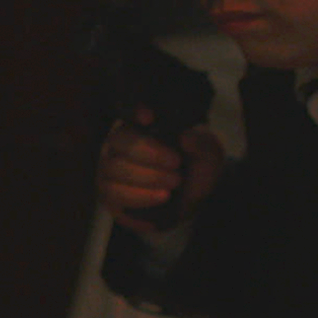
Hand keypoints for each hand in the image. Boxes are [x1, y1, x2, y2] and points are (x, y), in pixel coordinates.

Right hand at [98, 107, 224, 236]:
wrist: (187, 205)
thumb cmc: (192, 173)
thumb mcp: (208, 157)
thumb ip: (203, 145)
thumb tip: (186, 136)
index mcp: (142, 127)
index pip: (130, 112)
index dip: (135, 111)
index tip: (150, 118)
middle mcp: (120, 145)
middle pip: (120, 140)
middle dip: (149, 152)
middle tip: (176, 163)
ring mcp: (110, 170)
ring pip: (116, 168)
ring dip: (149, 177)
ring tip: (174, 183)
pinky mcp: (109, 195)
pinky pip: (115, 193)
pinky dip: (141, 196)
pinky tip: (162, 197)